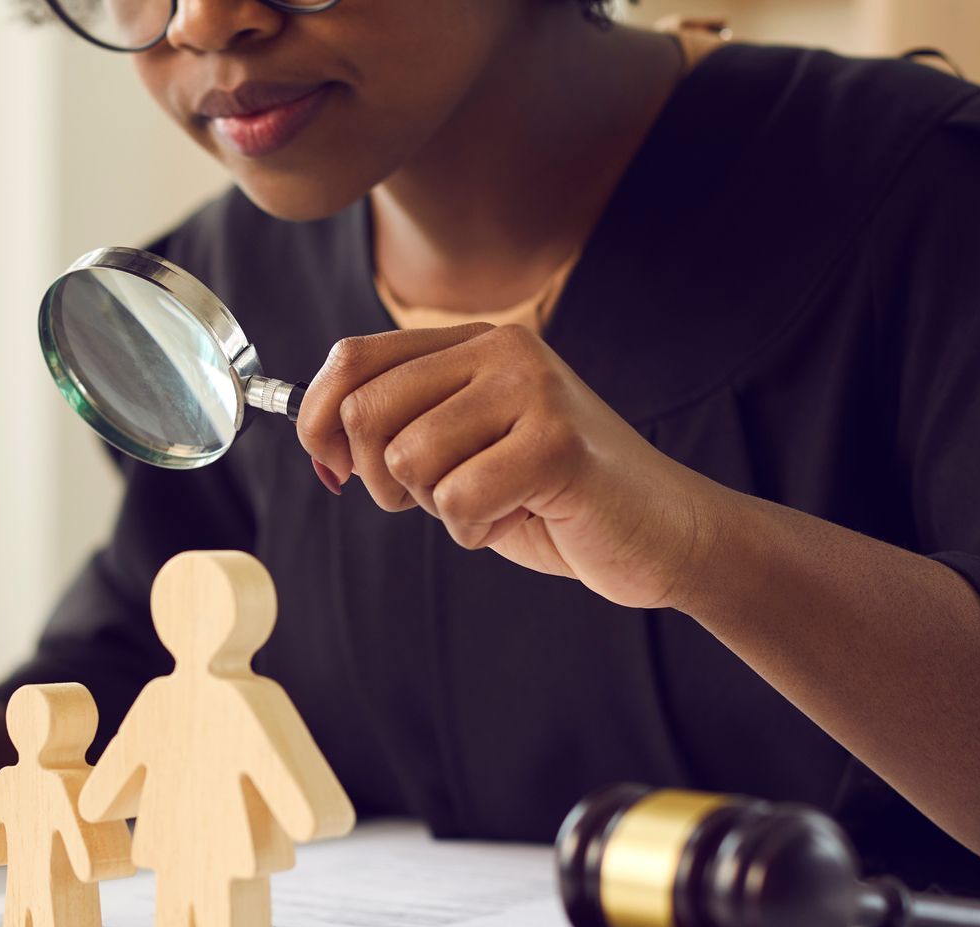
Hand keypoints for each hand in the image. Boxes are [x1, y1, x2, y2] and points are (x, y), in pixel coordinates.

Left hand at [296, 324, 731, 609]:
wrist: (662, 531)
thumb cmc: (555, 497)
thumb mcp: (465, 449)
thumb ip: (403, 427)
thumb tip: (318, 435)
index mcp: (475, 342)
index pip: (353, 359)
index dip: (318, 420)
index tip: (334, 468)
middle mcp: (503, 349)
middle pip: (367, 411)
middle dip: (382, 478)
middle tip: (434, 499)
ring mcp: (533, 389)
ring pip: (409, 461)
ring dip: (440, 508)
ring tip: (495, 503)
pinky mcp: (555, 442)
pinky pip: (456, 500)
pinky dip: (475, 530)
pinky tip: (520, 517)